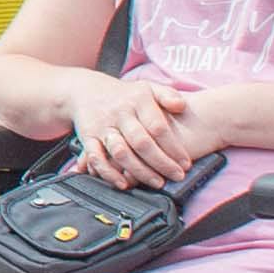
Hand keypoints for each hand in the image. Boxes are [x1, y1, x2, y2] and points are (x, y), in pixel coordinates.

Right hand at [64, 73, 198, 187]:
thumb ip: (167, 95)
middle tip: (177, 176)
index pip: (158, 127)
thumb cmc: (127, 95)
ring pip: (121, 152)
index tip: (186, 163)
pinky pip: (96, 157)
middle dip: (161, 163)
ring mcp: (103, 126)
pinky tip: (124, 184)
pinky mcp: (88, 138)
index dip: (173, 147)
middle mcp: (120, 113)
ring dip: (140, 171)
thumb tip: (182, 106)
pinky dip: (108, 173)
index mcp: (138, 100)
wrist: (87, 91)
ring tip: (157, 183)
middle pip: (141, 142)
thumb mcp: (148, 88)